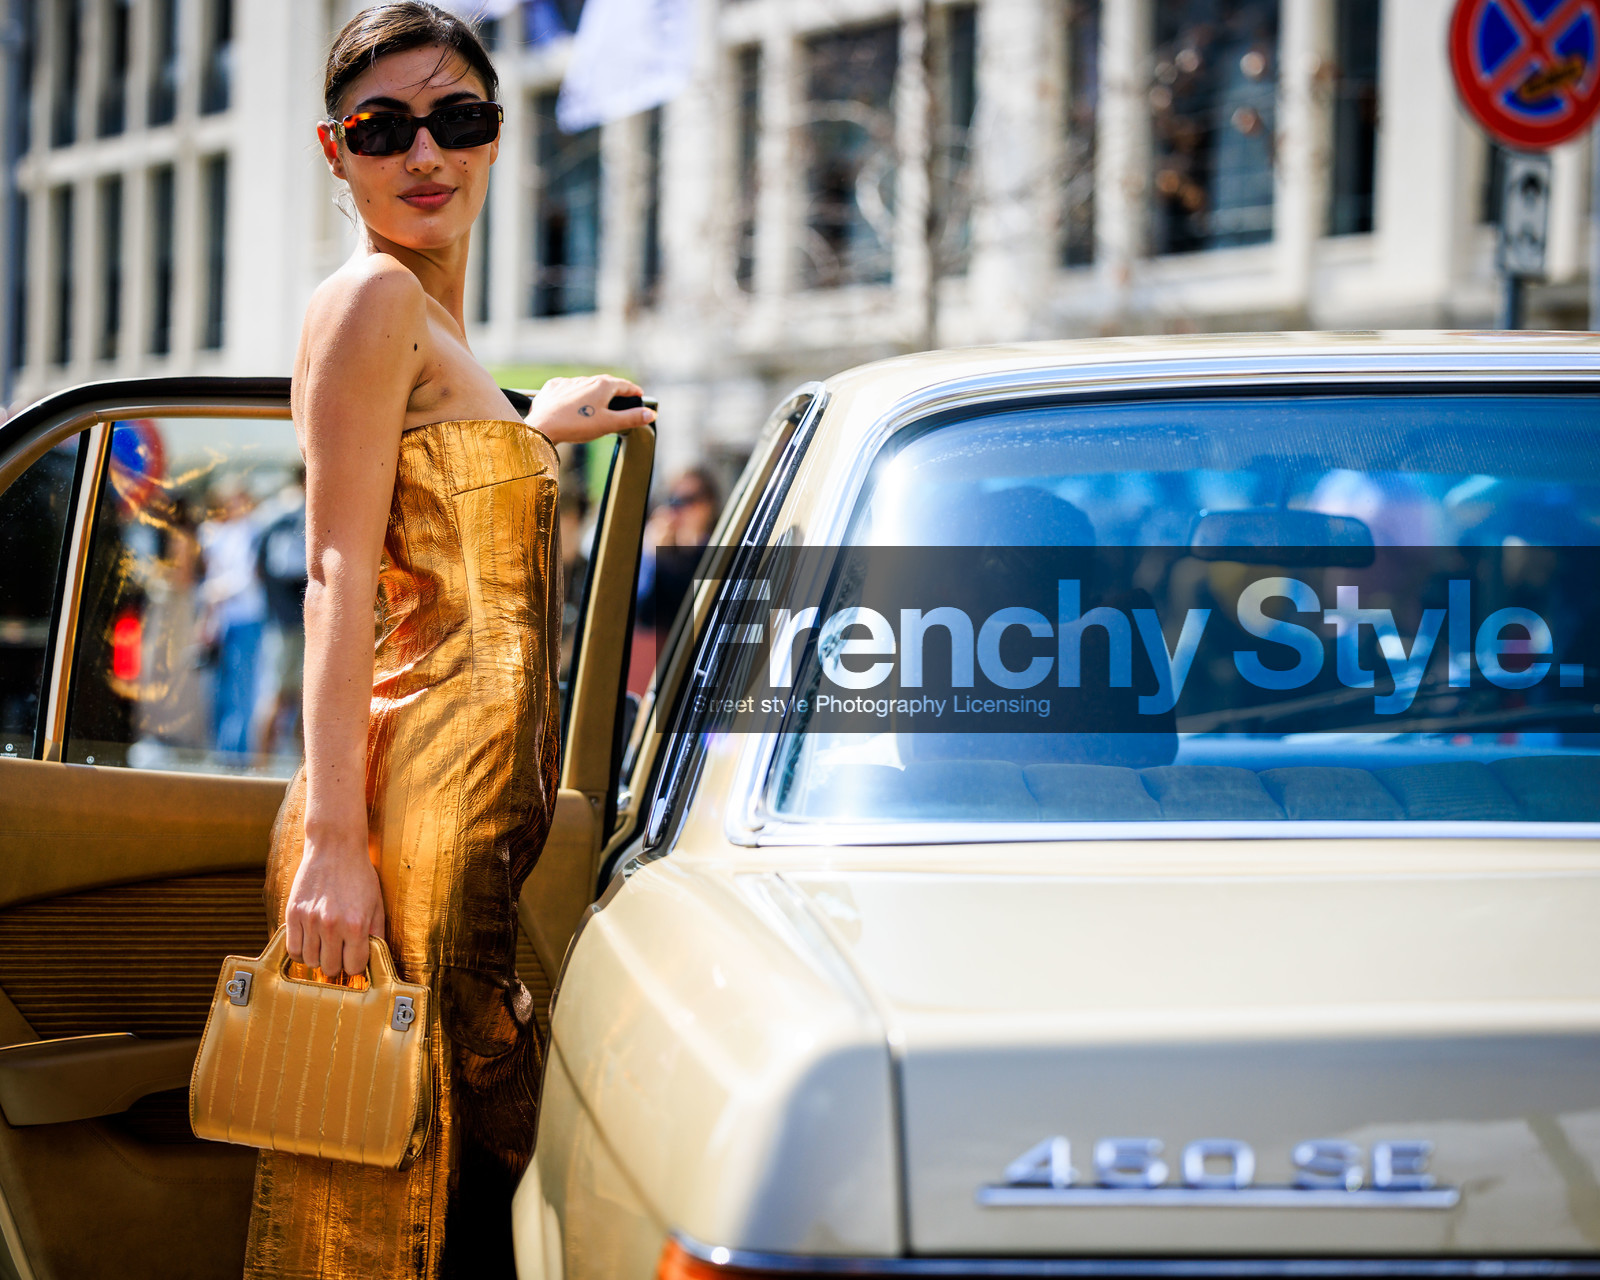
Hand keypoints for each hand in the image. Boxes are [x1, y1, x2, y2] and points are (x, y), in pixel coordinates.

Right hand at [284, 829, 385, 978]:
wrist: (335, 847)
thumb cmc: (359, 875)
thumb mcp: (376, 904)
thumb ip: (377, 934)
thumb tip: (375, 960)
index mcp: (356, 925)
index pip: (354, 967)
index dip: (356, 965)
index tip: (354, 957)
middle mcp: (331, 925)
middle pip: (330, 969)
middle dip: (337, 964)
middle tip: (339, 953)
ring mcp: (310, 920)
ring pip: (310, 962)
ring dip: (319, 958)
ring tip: (325, 946)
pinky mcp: (292, 914)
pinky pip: (292, 949)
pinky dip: (301, 952)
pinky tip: (310, 942)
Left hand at [528, 375, 654, 444]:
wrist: (542, 426)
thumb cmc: (577, 425)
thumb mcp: (609, 424)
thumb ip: (631, 418)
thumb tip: (650, 414)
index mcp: (602, 385)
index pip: (624, 385)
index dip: (634, 391)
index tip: (639, 395)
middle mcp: (585, 379)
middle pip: (605, 383)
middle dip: (615, 391)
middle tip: (621, 400)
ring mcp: (567, 382)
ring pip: (586, 385)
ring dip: (594, 393)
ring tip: (597, 405)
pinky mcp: (552, 388)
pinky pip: (567, 388)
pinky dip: (574, 394)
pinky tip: (573, 404)